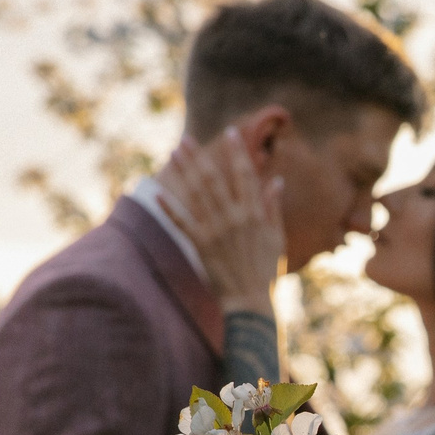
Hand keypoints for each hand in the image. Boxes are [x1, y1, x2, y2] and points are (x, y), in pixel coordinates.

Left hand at [157, 133, 282, 317]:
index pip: (245, 175)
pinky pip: (182, 223)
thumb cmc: (266, 271)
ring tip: (174, 153)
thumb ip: (274, 208)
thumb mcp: (277, 238)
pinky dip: (170, 208)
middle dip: (200, 156)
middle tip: (187, 137)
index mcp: (254, 213)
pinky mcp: (201, 245)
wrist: (250, 301)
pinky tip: (157, 192)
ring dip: (184, 172)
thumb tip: (277, 181)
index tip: (230, 132)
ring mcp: (216, 230)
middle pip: (214, 179)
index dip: (237, 152)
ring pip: (197, 194)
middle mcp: (234, 217)